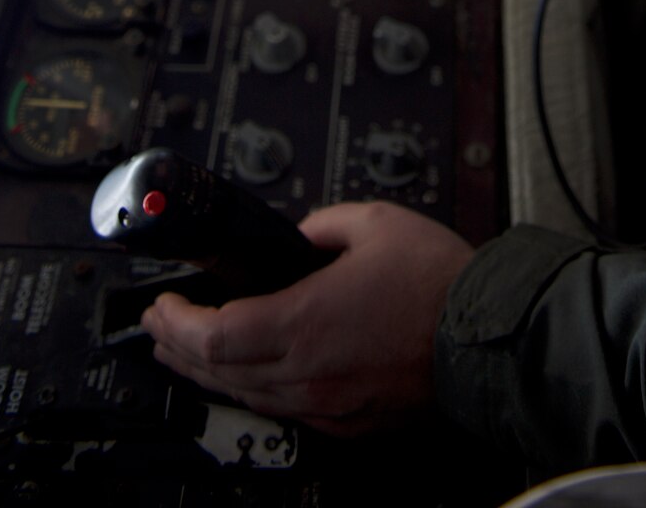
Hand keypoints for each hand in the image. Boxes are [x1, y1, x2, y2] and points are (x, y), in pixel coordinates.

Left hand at [141, 201, 474, 433]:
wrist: (486, 336)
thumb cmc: (438, 284)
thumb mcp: (374, 223)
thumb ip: (321, 225)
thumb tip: (299, 238)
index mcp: (305, 323)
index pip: (214, 335)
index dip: (177, 322)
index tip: (163, 305)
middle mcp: (307, 373)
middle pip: (218, 371)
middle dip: (178, 348)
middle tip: (160, 327)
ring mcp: (326, 404)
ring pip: (246, 397)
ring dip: (208, 374)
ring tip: (187, 354)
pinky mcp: (348, 422)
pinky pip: (282, 411)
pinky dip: (251, 391)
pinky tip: (246, 377)